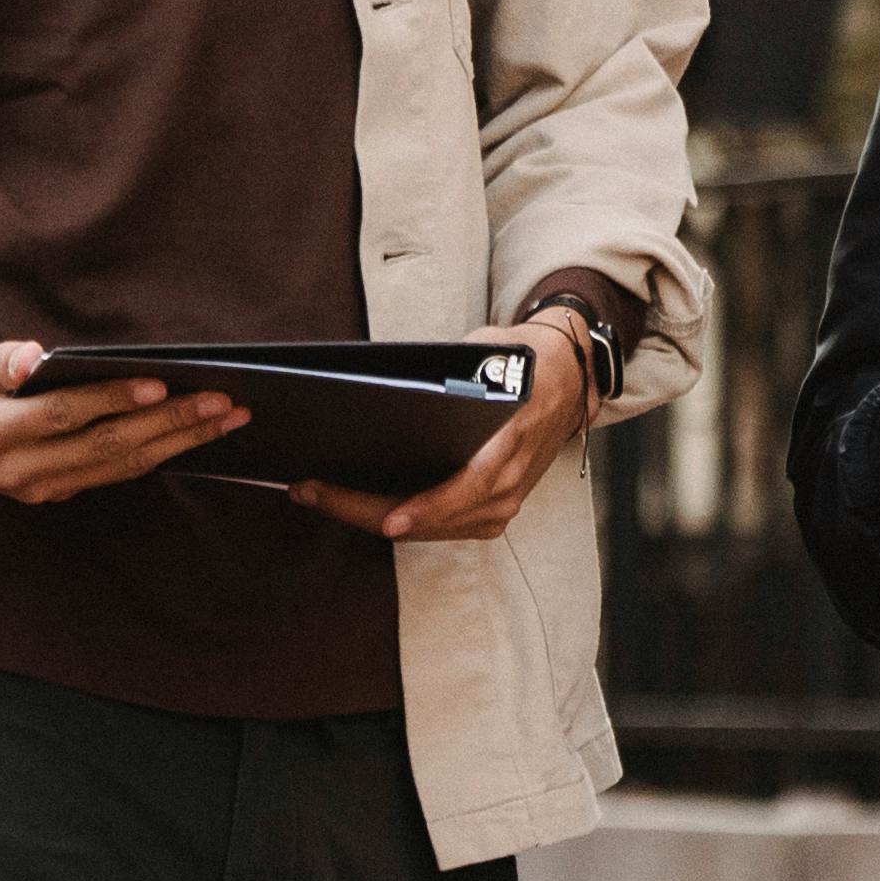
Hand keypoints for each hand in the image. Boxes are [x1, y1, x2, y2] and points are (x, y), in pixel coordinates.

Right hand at [0, 334, 238, 505]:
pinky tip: (190, 435)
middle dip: (171, 425)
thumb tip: (30, 359)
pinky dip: (153, 455)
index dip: (114, 401)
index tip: (160, 384)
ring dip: (177, 444)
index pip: (65, 416)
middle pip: (107, 449)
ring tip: (225, 418)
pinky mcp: (47, 489)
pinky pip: (108, 474)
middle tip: (223, 400)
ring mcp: (34, 487)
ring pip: (118, 468)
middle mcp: (18, 471)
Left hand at [287, 320, 598, 547]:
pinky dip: (395, 519)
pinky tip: (356, 502)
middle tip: (309, 490)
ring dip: (370, 516)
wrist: (570, 381)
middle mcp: (510, 484)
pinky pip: (437, 529)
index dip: (427, 508)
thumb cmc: (525, 363)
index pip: (470, 487)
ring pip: (427, 530)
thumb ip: (453, 367)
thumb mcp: (492, 350)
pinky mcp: (492, 514)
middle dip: (364, 509)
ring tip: (319, 494)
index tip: (388, 519)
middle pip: (432, 518)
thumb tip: (395, 381)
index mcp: (513, 441)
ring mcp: (503, 505)